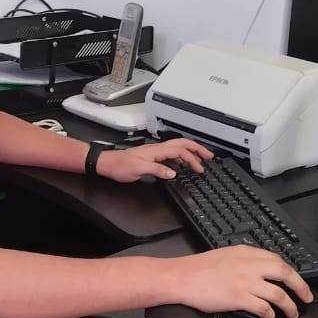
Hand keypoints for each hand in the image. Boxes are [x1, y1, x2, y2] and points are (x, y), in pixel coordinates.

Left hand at [96, 138, 213, 181]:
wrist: (108, 163)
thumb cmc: (120, 166)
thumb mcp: (139, 169)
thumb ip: (158, 170)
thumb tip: (173, 173)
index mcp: (157, 150)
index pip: (180, 151)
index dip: (192, 159)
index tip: (199, 169)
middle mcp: (158, 149)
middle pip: (182, 144)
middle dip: (198, 149)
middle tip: (209, 156)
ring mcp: (155, 152)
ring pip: (178, 147)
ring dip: (191, 151)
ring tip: (200, 158)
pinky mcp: (152, 156)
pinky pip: (171, 153)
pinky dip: (182, 156)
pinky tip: (183, 163)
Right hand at [175, 246, 312, 317]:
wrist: (181, 277)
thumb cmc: (197, 269)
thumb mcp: (225, 255)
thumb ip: (243, 261)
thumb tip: (258, 271)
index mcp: (246, 252)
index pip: (277, 260)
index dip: (291, 273)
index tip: (296, 281)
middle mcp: (250, 265)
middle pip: (286, 274)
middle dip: (301, 287)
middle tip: (307, 298)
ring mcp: (246, 281)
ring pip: (279, 294)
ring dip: (289, 306)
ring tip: (292, 314)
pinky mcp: (239, 297)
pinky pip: (264, 307)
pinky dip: (270, 315)